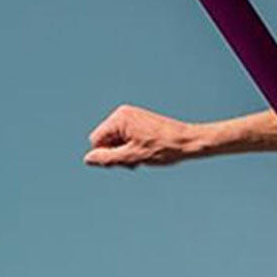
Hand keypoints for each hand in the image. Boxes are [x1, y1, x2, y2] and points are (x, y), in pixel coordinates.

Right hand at [85, 104, 201, 166]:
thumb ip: (108, 158)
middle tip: (137, 162)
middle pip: (106, 140)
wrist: (189, 141)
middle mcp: (123, 114)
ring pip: (116, 141)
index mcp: (119, 118)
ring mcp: (132, 117)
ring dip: (126, 153)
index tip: (125, 161)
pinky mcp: (139, 122)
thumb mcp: (133, 157)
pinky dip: (133, 148)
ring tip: (144, 158)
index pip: (96, 140)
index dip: (107, 155)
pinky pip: (126, 138)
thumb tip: (87, 159)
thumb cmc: (164, 148)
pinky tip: (147, 153)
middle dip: (117, 154)